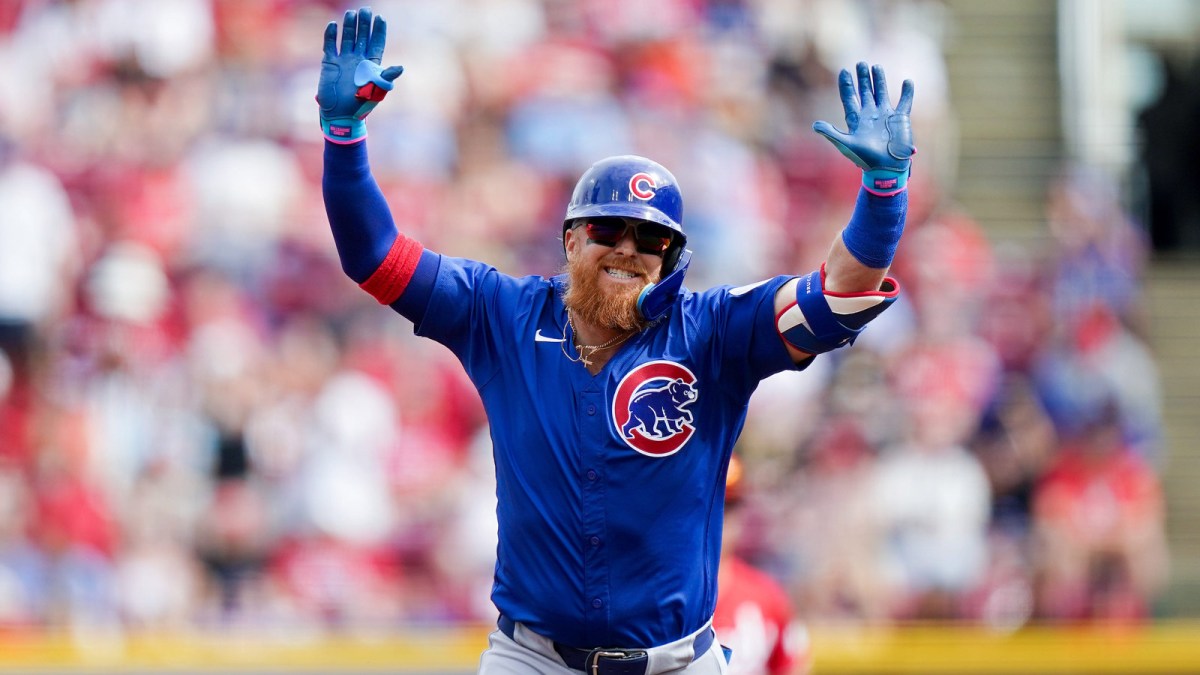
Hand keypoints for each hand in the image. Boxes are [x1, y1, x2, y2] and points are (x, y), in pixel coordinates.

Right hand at [318, 7, 403, 143]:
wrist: (341, 115)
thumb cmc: (361, 105)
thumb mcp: (377, 90)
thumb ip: (386, 77)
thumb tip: (401, 67)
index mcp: (371, 65)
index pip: (376, 43)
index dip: (379, 31)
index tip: (381, 18)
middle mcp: (358, 59)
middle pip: (362, 36)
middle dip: (364, 23)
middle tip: (366, 10)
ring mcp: (344, 59)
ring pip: (347, 37)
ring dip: (349, 26)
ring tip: (352, 13)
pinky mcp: (330, 62)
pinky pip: (330, 45)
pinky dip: (330, 35)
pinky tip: (333, 25)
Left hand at [813, 62, 914, 194]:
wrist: (886, 168)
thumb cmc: (865, 159)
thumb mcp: (846, 145)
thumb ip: (831, 133)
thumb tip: (815, 124)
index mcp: (856, 120)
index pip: (849, 98)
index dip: (846, 85)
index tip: (844, 70)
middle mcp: (870, 115)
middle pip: (865, 92)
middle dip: (863, 78)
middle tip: (860, 63)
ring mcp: (885, 116)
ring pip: (882, 93)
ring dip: (879, 80)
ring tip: (876, 66)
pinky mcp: (900, 119)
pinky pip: (905, 102)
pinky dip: (907, 92)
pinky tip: (907, 81)